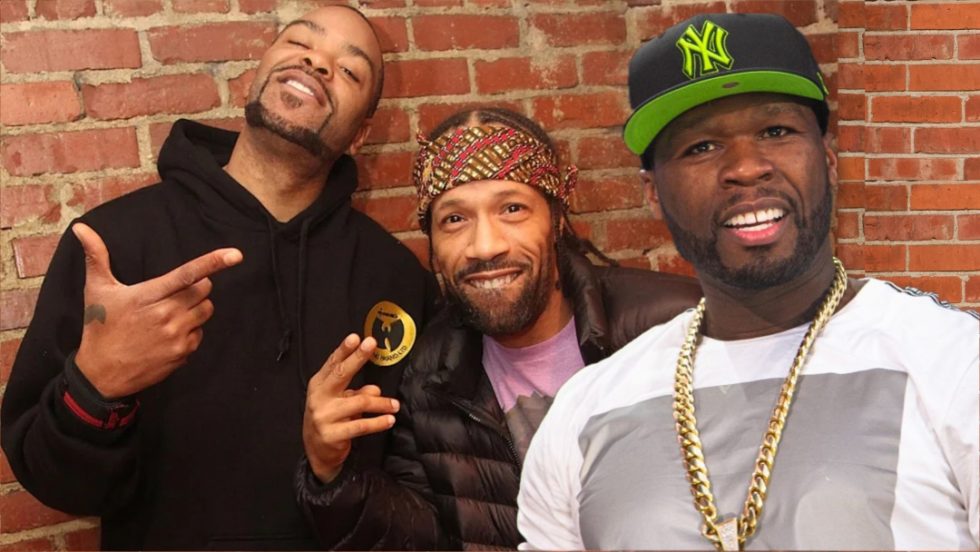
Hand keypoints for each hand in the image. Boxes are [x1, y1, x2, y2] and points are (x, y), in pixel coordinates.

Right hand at [72, 222, 242, 398]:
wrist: (100, 374)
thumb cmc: (100, 327)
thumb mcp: (96, 290)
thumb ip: (96, 257)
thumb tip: (81, 227)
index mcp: (148, 296)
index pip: (187, 274)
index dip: (213, 262)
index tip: (236, 255)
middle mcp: (166, 315)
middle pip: (204, 290)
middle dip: (196, 287)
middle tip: (174, 294)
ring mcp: (176, 336)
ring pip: (206, 311)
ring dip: (195, 309)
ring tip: (170, 315)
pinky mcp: (182, 354)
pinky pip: (200, 335)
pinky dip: (190, 332)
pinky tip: (168, 336)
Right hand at [302, 334, 398, 482]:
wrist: (317, 452)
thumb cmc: (330, 419)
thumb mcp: (340, 402)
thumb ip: (356, 391)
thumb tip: (375, 389)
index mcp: (319, 385)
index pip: (332, 364)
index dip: (344, 350)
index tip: (356, 337)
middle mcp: (319, 398)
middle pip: (340, 374)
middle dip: (357, 358)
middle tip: (371, 345)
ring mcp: (323, 416)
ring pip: (359, 402)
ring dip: (381, 403)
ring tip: (394, 405)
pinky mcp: (332, 434)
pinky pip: (361, 426)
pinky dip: (378, 423)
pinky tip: (389, 420)